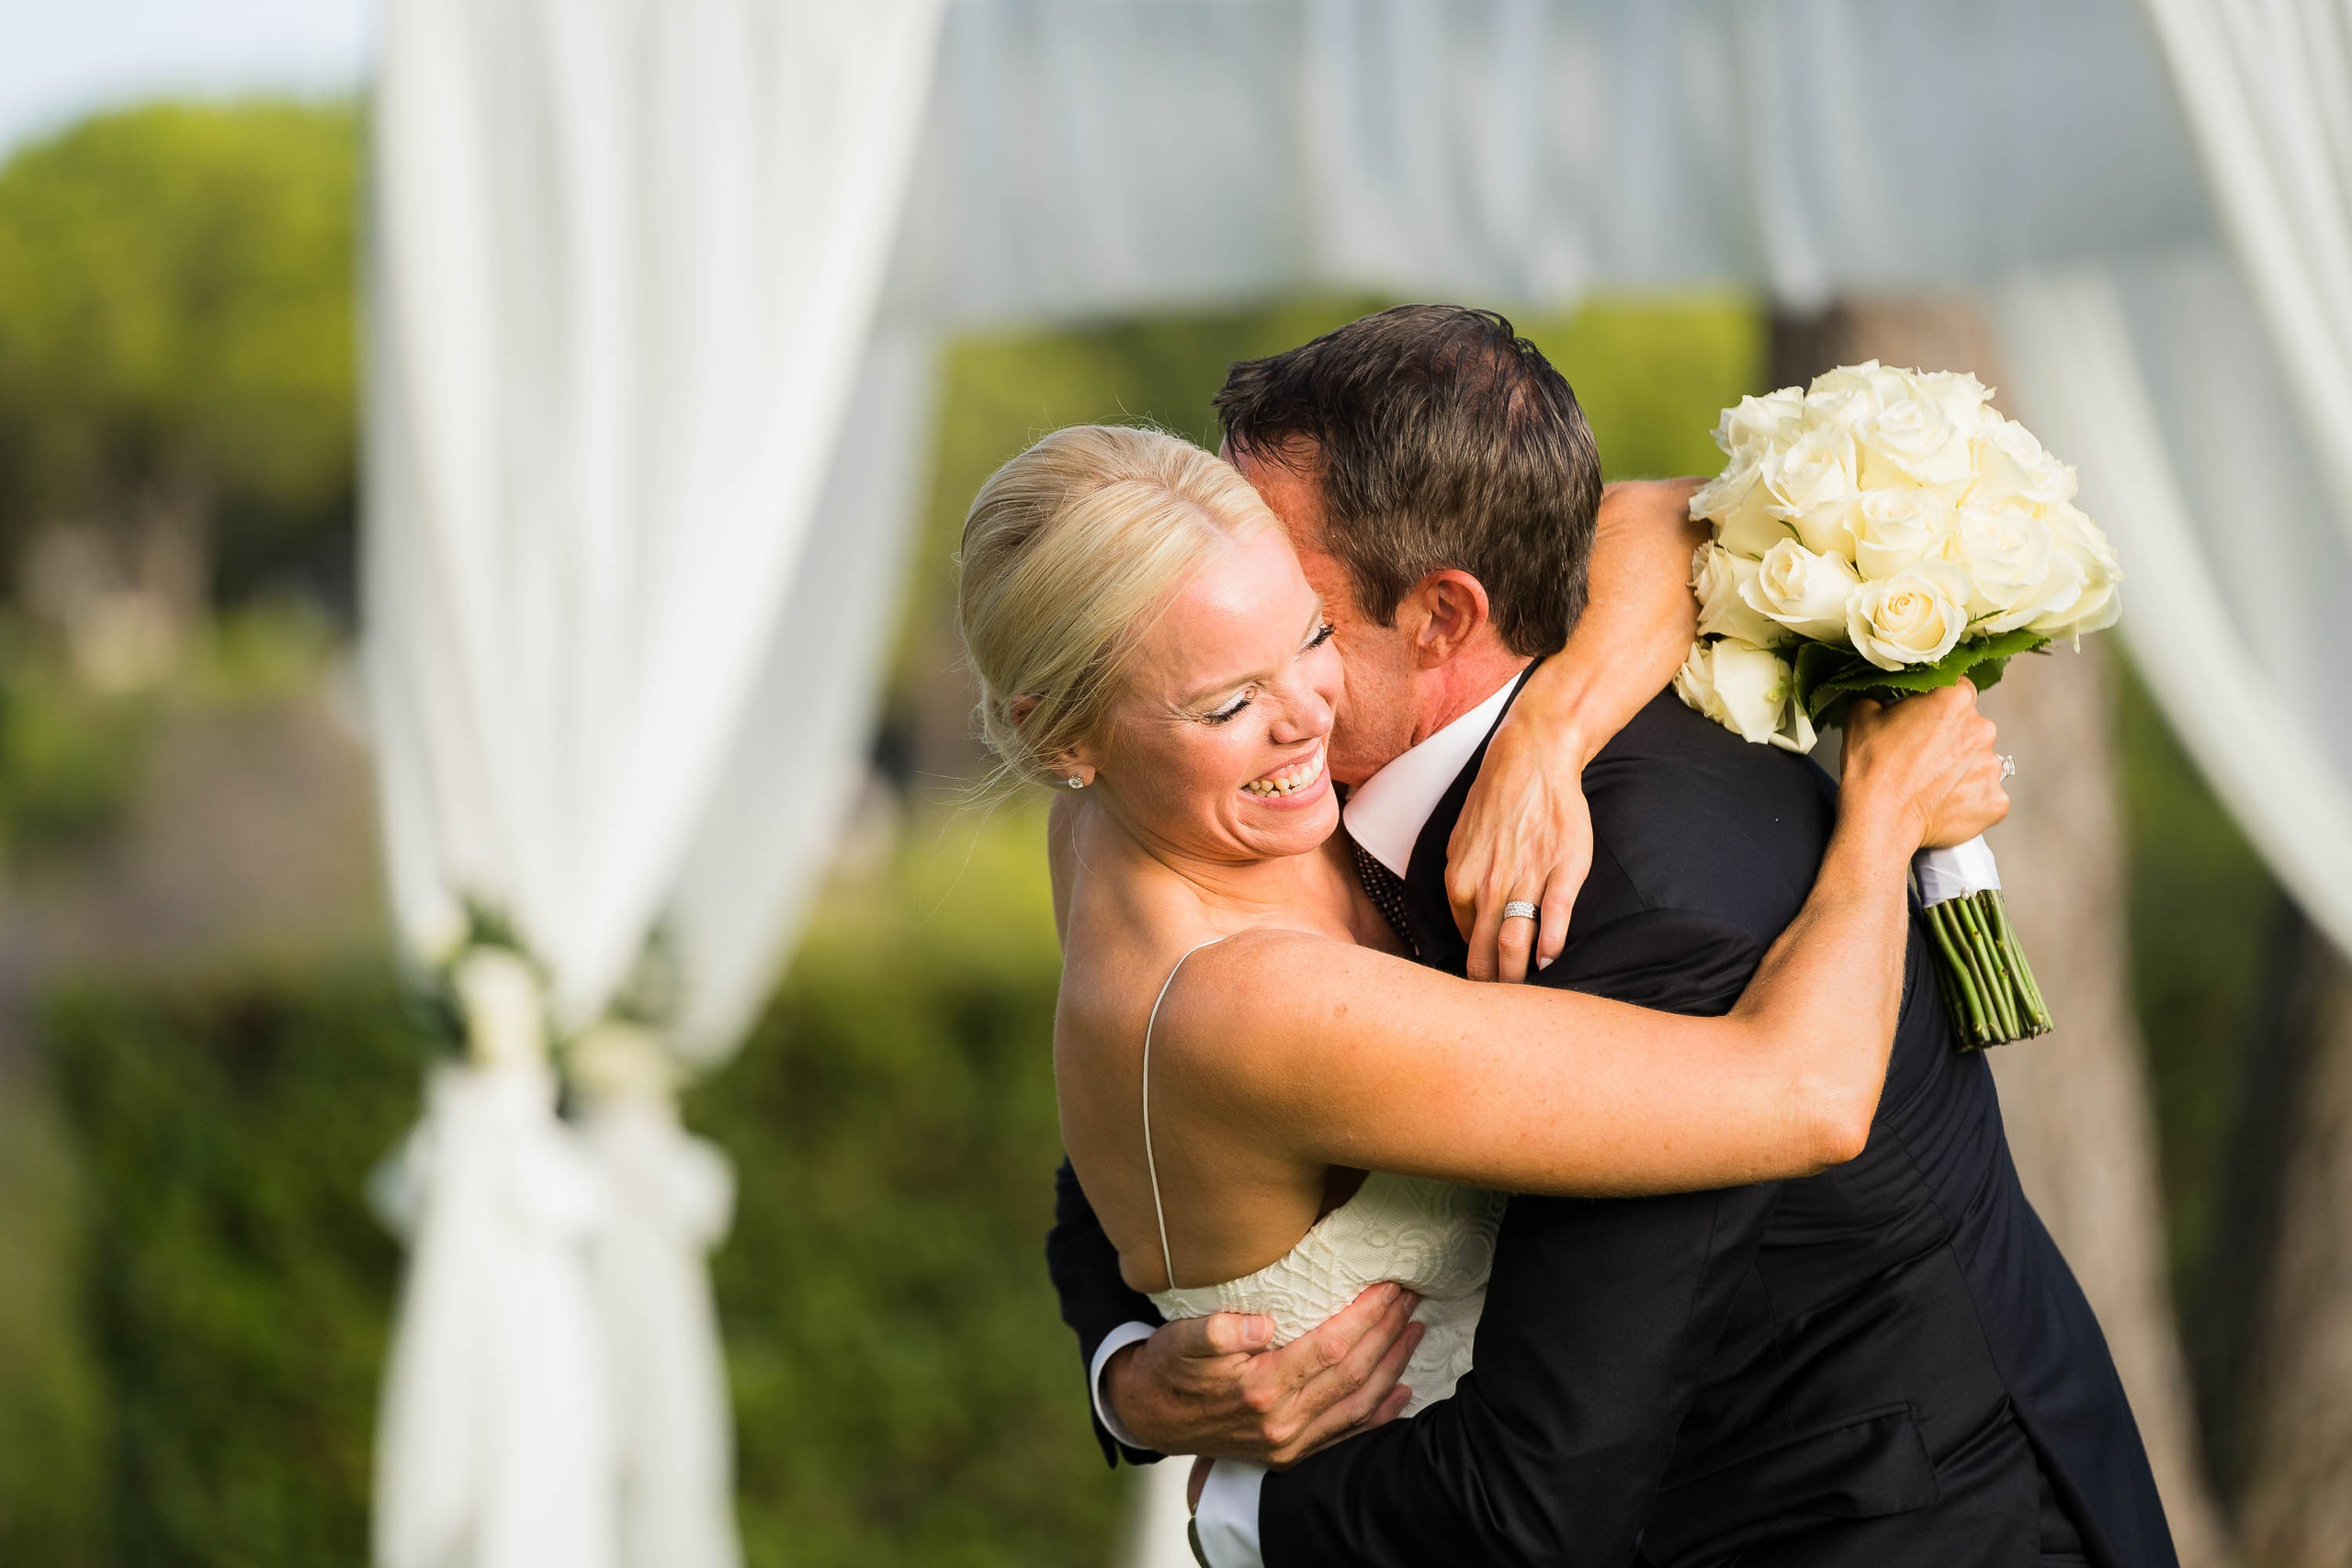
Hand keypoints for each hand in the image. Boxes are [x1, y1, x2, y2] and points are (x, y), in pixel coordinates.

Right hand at [1101, 1283, 1423, 1466]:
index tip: (1388, 1286)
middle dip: (1387, 1332)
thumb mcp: (1181, 1338)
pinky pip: (1346, 1435)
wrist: (1149, 1416)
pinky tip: (1401, 1391)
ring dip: (1393, 1367)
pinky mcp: (1289, 1454)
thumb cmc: (1169, 1367)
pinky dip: (1379, 1414)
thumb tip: (1265, 1323)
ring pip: (1357, 1405)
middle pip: (1352, 1374)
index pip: (1330, 1347)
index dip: (1365, 1316)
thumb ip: (1218, 1328)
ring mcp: (1288, 1443)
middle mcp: (1280, 1422)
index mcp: (1259, 1389)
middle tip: (1409, 1298)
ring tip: (1414, 1330)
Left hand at [1446, 713, 1593, 983]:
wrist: (1532, 760)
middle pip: (1484, 953)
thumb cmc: (1496, 801)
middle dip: (1490, 986)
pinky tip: (1551, 962)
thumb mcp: (1460, 842)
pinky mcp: (1562, 871)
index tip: (1481, 985)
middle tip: (1499, 1010)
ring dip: (1516, 977)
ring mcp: (1525, 879)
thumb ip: (1461, 882)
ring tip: (1524, 997)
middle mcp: (1487, 886)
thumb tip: (1463, 919)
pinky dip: (1550, 946)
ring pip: (1514, 943)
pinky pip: (1553, 918)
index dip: (1473, 965)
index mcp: (1460, 882)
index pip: (1461, 940)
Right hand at [1839, 682, 2009, 850]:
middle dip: (1952, 740)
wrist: (1879, 819)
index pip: (1959, 689)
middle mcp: (1982, 730)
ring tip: (1930, 786)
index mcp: (1954, 700)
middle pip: (1972, 728)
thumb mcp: (1860, 715)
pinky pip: (1985, 796)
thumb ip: (1881, 698)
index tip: (1926, 720)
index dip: (1940, 705)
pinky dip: (1967, 801)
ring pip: (1979, 763)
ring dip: (1960, 770)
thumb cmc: (1871, 769)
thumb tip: (1884, 701)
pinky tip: (1942, 804)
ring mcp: (1992, 768)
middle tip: (1922, 758)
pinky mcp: (1995, 802)